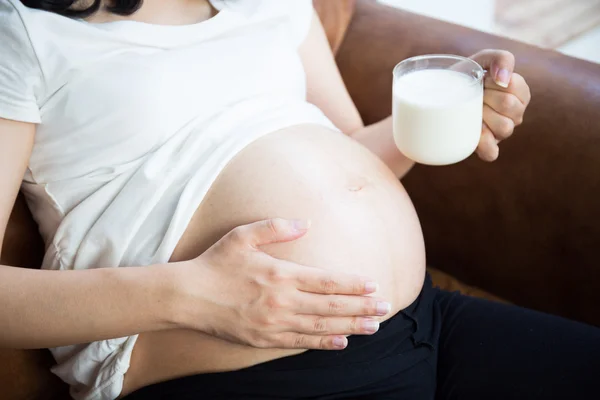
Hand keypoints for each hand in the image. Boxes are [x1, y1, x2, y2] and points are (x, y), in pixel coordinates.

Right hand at [180, 218, 389, 349]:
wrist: (187, 296)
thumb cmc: (216, 263)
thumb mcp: (242, 235)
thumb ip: (276, 227)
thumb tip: (306, 223)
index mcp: (280, 274)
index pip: (327, 281)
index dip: (353, 284)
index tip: (374, 285)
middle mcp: (282, 301)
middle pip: (331, 306)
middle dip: (362, 307)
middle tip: (386, 308)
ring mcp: (274, 323)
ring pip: (321, 327)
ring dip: (351, 327)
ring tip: (374, 327)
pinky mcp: (264, 339)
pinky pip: (300, 342)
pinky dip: (324, 343)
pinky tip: (342, 342)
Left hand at [470, 49, 531, 160]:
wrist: (440, 94)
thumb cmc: (465, 77)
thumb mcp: (482, 60)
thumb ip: (501, 58)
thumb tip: (503, 79)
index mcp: (519, 93)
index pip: (514, 86)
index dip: (492, 81)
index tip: (481, 79)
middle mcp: (515, 114)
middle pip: (509, 105)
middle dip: (485, 96)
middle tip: (472, 95)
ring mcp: (501, 132)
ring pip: (504, 127)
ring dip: (482, 116)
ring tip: (469, 110)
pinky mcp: (486, 147)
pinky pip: (492, 153)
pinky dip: (483, 144)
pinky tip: (475, 134)